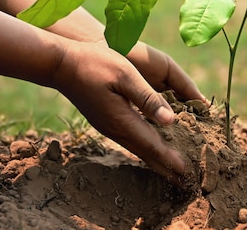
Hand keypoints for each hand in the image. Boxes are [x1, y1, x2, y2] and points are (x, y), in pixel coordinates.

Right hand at [50, 40, 192, 183]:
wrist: (60, 65)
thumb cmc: (95, 64)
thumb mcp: (126, 75)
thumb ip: (148, 98)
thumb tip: (170, 120)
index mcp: (122, 120)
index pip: (152, 145)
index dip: (170, 159)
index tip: (186, 172)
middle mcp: (115, 129)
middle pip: (145, 154)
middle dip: (165, 168)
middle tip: (184, 181)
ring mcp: (107, 127)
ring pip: (137, 149)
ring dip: (156, 160)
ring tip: (172, 170)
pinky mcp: (104, 121)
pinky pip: (129, 141)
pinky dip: (145, 148)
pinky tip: (151, 147)